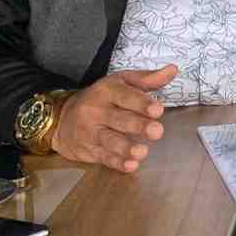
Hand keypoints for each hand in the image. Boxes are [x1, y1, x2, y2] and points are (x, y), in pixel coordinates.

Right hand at [51, 66, 175, 173]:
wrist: (62, 118)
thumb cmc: (101, 98)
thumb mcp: (121, 82)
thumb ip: (147, 79)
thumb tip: (172, 70)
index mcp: (107, 91)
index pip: (125, 96)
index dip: (142, 104)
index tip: (158, 110)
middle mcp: (97, 111)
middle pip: (119, 119)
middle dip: (138, 126)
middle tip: (157, 132)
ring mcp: (91, 132)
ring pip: (110, 140)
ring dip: (126, 148)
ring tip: (142, 152)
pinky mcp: (89, 150)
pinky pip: (104, 157)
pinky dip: (117, 163)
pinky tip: (131, 165)